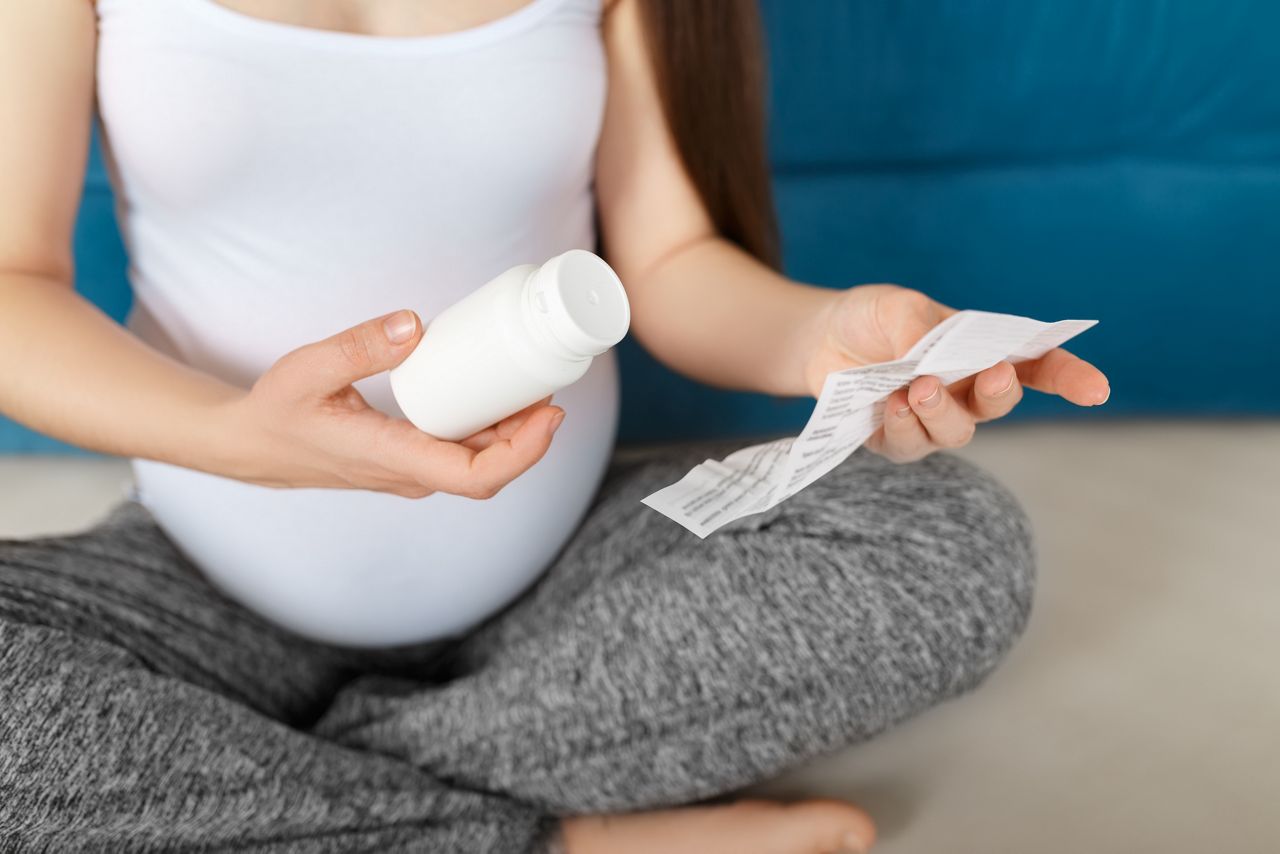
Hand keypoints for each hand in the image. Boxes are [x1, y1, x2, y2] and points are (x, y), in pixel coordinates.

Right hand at [216, 310, 564, 496]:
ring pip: (479, 462)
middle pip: (490, 469)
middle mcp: (411, 475)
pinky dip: (490, 428)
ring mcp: (413, 471)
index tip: (549, 415)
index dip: (523, 453)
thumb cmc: (278, 412)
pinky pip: (463, 453)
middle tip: (551, 383)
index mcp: (393, 459)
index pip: (475, 476)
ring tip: (534, 383)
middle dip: (530, 434)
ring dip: (514, 431)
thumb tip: (414, 326)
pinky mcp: (411, 460)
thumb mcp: (307, 370)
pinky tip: (501, 395)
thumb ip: (359, 347)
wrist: (253, 446)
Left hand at [801, 285, 1109, 462]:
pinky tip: (892, 405)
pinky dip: (905, 427)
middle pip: (1000, 404)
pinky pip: (911, 446)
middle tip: (993, 375)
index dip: (1071, 378)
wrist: (820, 336)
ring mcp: (933, 419)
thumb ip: (920, 331)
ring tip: (919, 389)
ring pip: (957, 432)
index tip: (1097, 390)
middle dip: (1001, 393)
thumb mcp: (897, 306)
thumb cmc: (873, 317)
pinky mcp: (896, 439)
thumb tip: (930, 361)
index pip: (1039, 366)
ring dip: (942, 412)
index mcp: (983, 350)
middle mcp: (966, 390)